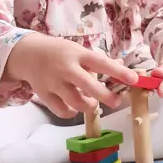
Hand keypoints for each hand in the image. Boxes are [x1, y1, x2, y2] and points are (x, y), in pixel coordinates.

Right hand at [4, 34, 137, 117]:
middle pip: (89, 86)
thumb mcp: (78, 50)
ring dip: (89, 106)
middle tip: (116, 101)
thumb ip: (98, 61)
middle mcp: (67, 69)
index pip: (102, 63)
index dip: (119, 72)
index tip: (134, 79)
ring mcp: (55, 83)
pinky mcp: (45, 95)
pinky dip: (72, 112)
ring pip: (77, 102)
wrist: (28, 54)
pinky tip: (75, 107)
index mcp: (78, 54)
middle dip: (106, 96)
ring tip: (92, 103)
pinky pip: (62, 111)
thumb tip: (122, 67)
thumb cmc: (59, 52)